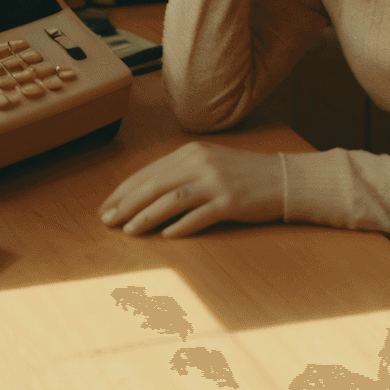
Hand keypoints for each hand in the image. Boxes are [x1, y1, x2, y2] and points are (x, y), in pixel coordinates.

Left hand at [98, 142, 284, 237]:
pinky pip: (200, 215)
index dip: (123, 190)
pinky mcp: (230, 202)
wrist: (283, 178)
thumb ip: (180, 173)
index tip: (105, 207)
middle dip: (126, 204)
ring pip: (171, 199)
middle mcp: (200, 163)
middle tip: (106, 221)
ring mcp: (216, 182)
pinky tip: (165, 236)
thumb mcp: (209, 164)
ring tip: (127, 230)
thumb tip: (144, 193)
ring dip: (146, 216)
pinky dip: (180, 226)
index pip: (148, 172)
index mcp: (191, 153)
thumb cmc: (243, 174)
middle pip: (154, 185)